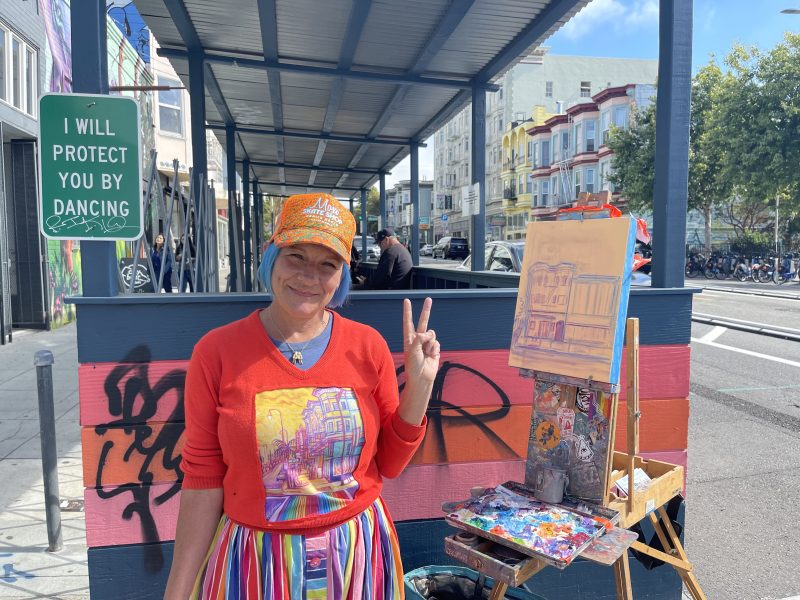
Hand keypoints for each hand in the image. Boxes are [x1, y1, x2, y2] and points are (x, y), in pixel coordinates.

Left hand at [399, 298, 438, 424]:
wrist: (422, 378)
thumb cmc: (413, 366)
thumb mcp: (413, 350)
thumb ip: (420, 338)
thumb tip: (430, 333)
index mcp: (409, 339)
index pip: (408, 322)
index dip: (407, 312)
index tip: (406, 301)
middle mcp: (418, 339)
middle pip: (423, 322)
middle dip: (426, 310)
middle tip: (429, 299)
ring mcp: (427, 344)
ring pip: (432, 335)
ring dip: (430, 343)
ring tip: (425, 353)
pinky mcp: (435, 348)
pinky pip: (437, 343)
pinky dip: (434, 349)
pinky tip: (431, 356)